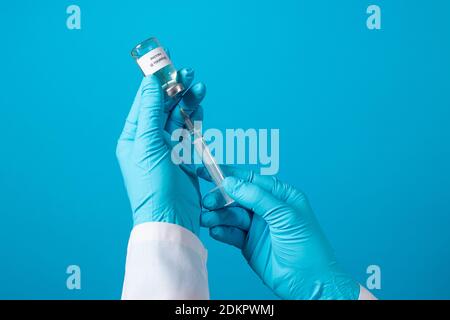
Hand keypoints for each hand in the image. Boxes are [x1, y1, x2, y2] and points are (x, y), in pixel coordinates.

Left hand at [117, 68, 205, 235]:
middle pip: (164, 107)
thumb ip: (150, 111)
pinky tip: (200, 106)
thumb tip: (149, 83)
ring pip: (179, 117)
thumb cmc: (153, 186)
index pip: (145, 101)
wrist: (171, 218)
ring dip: (188, 101)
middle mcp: (150, 140)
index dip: (156, 82)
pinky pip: (190, 132)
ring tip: (199, 86)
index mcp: (134, 136)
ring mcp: (168, 149)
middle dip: (176, 89)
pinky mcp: (184, 157)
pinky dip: (196, 119)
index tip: (167, 63)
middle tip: (189, 73)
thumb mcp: (148, 144)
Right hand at [199, 166, 359, 299]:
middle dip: (221, 199)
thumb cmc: (308, 247)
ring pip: (231, 215)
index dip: (228, 174)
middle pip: (237, 197)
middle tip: (207, 202)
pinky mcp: (249, 244)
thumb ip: (256, 197)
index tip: (207, 171)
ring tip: (207, 219)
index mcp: (280, 195)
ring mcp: (257, 226)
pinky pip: (231, 233)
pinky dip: (221, 231)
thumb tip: (231, 182)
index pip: (250, 179)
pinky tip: (215, 230)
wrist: (309, 283)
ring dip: (217, 216)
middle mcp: (267, 208)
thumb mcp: (284, 216)